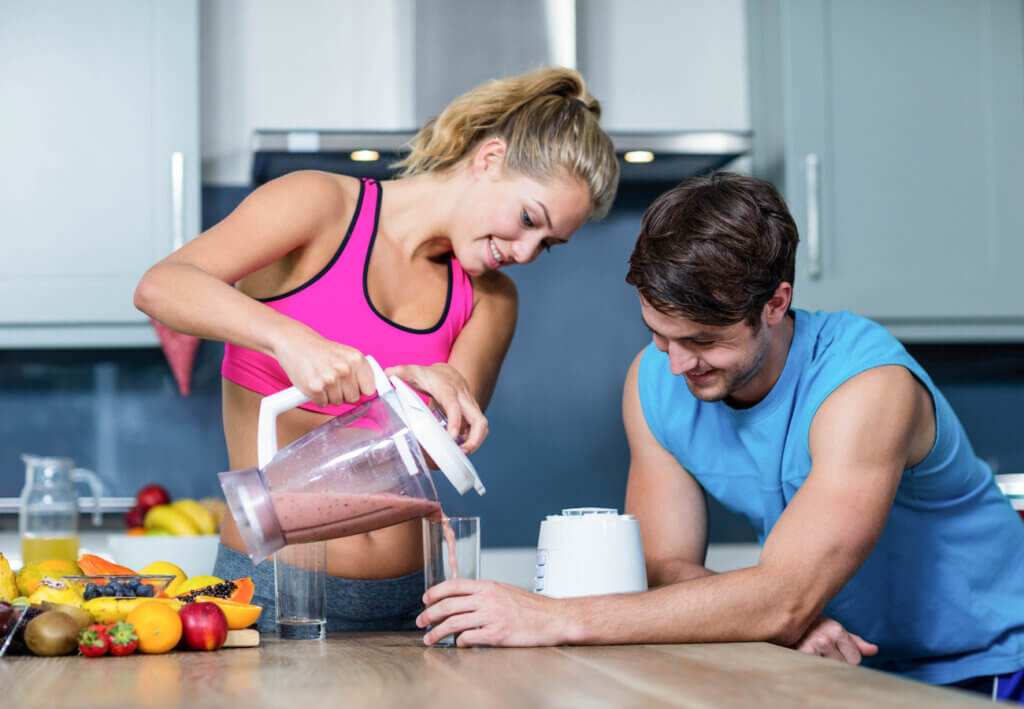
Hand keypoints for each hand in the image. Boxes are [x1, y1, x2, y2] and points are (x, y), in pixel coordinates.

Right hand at [272, 326, 375, 407]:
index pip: (370, 389)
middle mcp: (345, 369)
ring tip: (322, 378)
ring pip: (337, 402)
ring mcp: (329, 379)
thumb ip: (360, 371)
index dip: (360, 389)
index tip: (354, 386)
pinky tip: (314, 383)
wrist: (295, 342)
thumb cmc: (321, 351)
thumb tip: (379, 384)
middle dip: (344, 393)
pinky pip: (322, 404)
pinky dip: (317, 398)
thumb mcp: (347, 354)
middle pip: (353, 398)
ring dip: (329, 395)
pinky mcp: (314, 388)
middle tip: (333, 379)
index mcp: (357, 359)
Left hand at [386, 363, 487, 452]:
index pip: (455, 407)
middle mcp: (464, 399)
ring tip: (461, 455)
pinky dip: (472, 441)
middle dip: (474, 439)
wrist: (449, 373)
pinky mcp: (471, 415)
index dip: (455, 422)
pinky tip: (459, 450)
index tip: (452, 437)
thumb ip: (402, 372)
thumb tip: (388, 372)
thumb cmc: (432, 376)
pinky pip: (477, 430)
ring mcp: (470, 408)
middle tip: (462, 452)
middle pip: (478, 420)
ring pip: (482, 426)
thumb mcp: (415, 372)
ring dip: (475, 442)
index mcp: (449, 391)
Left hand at [417, 579, 567, 646]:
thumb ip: (484, 594)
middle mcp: (488, 599)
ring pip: (454, 623)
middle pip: (448, 604)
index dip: (435, 592)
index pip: (454, 584)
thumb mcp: (505, 591)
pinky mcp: (497, 634)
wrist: (554, 618)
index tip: (425, 599)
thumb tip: (463, 601)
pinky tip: (457, 644)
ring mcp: (492, 616)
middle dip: (429, 614)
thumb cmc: (532, 607)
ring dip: (437, 632)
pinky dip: (459, 642)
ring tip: (429, 638)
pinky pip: (470, 638)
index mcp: (488, 586)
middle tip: (421, 621)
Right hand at [792, 615, 877, 663]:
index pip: (855, 660)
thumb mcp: (833, 629)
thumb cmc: (811, 626)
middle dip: (833, 661)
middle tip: (820, 649)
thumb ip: (854, 641)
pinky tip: (804, 656)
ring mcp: (811, 648)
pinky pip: (815, 670)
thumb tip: (875, 650)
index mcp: (837, 630)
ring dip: (820, 663)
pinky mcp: (798, 655)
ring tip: (811, 651)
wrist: (782, 618)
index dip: (845, 657)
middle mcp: (825, 639)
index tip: (833, 649)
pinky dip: (810, 666)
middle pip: (843, 666)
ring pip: (829, 669)